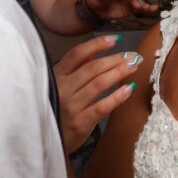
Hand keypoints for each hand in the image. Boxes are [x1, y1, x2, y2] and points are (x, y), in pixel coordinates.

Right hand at [52, 35, 141, 153]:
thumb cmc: (55, 107)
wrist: (44, 138)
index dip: (97, 44)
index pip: (77, 54)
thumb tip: (94, 50)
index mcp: (56, 75)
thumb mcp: (58, 84)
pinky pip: (102, 106)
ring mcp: (72, 105)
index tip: (116, 40)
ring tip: (133, 67)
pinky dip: (117, 97)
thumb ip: (74, 68)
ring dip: (119, 73)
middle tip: (132, 56)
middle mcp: (63, 88)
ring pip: (100, 84)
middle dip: (115, 59)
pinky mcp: (81, 122)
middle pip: (93, 68)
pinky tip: (129, 89)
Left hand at [85, 0, 158, 20]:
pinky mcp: (129, 9)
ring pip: (137, 2)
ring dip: (144, 5)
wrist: (95, 6)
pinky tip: (153, 9)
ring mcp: (127, 2)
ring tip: (152, 8)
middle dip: (136, 1)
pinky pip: (138, 9)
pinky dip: (146, 9)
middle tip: (138, 5)